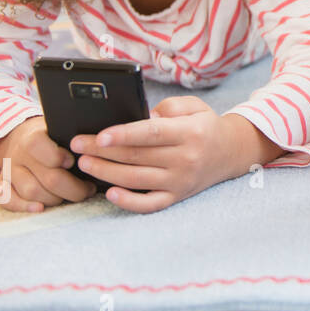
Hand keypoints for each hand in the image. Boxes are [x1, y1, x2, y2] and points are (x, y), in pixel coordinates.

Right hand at [0, 116, 97, 212]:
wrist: (18, 138)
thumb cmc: (50, 135)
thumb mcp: (58, 128)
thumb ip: (73, 136)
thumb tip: (99, 145)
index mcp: (32, 137)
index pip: (37, 145)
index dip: (57, 156)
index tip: (73, 162)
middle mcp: (18, 155)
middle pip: (46, 177)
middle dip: (73, 188)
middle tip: (89, 189)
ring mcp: (9, 172)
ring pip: (31, 192)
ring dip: (56, 198)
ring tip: (73, 196)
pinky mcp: (3, 186)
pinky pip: (8, 200)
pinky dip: (24, 207)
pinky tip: (40, 208)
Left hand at [70, 96, 253, 213]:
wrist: (231, 152)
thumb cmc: (205, 126)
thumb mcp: (195, 106)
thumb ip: (169, 106)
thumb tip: (142, 116)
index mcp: (190, 132)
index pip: (152, 133)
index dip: (124, 135)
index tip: (99, 135)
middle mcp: (186, 158)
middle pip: (137, 156)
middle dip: (103, 151)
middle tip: (77, 144)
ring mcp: (181, 181)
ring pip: (137, 179)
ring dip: (106, 172)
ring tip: (84, 163)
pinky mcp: (177, 196)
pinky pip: (149, 204)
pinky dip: (129, 202)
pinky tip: (110, 193)